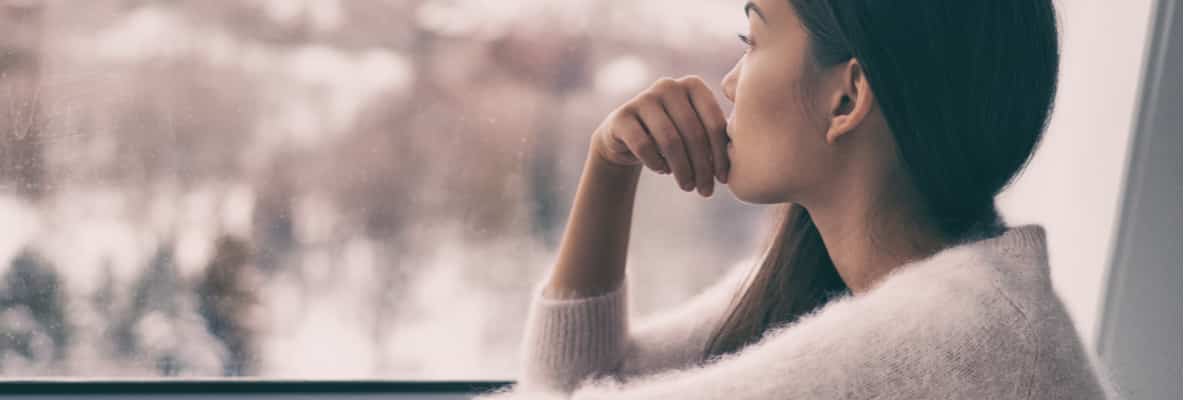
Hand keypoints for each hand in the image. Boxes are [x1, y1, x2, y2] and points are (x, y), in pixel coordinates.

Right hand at [590, 75, 729, 196]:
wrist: (627, 137)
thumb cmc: (673, 136)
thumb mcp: (696, 132)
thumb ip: (716, 137)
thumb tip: (745, 160)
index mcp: (693, 85)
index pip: (713, 122)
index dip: (721, 155)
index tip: (723, 179)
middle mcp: (668, 86)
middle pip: (693, 133)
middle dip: (702, 167)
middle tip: (705, 191)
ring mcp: (642, 98)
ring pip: (670, 141)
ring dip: (682, 170)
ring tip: (688, 187)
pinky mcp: (622, 116)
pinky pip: (644, 146)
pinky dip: (657, 164)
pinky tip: (662, 171)